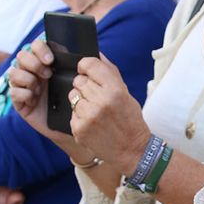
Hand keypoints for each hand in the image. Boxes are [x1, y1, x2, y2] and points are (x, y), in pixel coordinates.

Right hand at [7, 39, 86, 154]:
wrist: (73, 127)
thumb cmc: (78, 102)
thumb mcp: (85, 82)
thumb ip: (88, 65)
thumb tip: (93, 50)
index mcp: (47, 64)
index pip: (36, 46)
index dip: (40, 49)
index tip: (51, 60)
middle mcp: (33, 72)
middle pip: (22, 56)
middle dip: (33, 63)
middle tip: (47, 75)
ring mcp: (25, 87)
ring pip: (13, 72)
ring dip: (27, 78)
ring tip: (39, 88)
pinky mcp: (20, 103)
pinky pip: (13, 92)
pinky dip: (23, 93)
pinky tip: (33, 99)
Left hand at [70, 55, 151, 173]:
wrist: (131, 150)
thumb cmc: (130, 119)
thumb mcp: (125, 92)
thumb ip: (109, 72)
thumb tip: (95, 54)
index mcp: (115, 89)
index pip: (89, 65)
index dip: (85, 65)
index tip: (85, 69)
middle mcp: (101, 101)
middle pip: (79, 81)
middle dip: (85, 86)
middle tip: (96, 97)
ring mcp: (88, 116)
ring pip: (73, 96)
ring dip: (81, 101)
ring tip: (94, 111)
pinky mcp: (79, 129)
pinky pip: (71, 112)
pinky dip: (79, 116)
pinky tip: (91, 122)